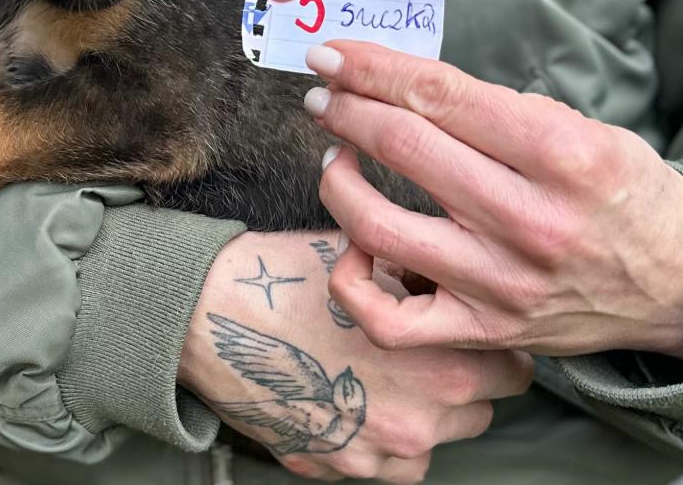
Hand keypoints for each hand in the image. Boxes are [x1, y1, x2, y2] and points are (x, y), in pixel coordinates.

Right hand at [179, 231, 531, 482]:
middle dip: (460, 376)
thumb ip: (422, 279)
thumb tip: (447, 281)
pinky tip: (350, 393)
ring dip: (423, 411)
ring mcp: (377, 456)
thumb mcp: (366, 258)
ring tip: (380, 368)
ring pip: (436, 440)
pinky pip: (387, 462)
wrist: (207, 316)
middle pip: (481, 409)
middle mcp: (420, 423)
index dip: (493, 340)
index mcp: (440, 364)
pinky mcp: (338, 470)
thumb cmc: (283, 279)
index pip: (515, 368)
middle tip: (422, 344)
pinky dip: (381, 435)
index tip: (467, 325)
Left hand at [306, 41, 682, 357]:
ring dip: (335, 180)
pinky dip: (352, 280)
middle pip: (403, 146)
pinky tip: (353, 244)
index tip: (332, 55)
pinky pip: (389, 321)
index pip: (439, 95)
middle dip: (346, 109)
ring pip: (377, 227)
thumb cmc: (621, 195)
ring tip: (334, 156)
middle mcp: (529, 221)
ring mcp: (500, 284)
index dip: (372, 68)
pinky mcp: (483, 332)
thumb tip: (397, 83)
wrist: (677, 285)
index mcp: (561, 155)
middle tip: (324, 96)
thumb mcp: (581, 129)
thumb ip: (492, 108)